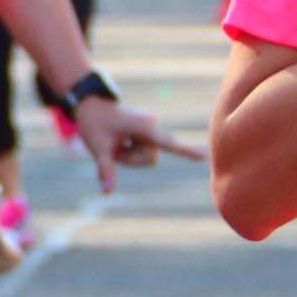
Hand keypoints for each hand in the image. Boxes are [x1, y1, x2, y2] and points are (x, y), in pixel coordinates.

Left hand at [66, 92, 201, 189]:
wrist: (91, 104)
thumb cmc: (94, 124)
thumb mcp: (98, 149)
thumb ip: (106, 170)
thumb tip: (107, 192)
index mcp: (144, 126)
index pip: (168, 144)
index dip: (186, 152)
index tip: (205, 156)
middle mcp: (153, 125)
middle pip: (150, 160)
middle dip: (130, 160)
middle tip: (112, 146)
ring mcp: (153, 127)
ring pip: (147, 158)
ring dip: (129, 156)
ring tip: (115, 141)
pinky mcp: (150, 131)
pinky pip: (145, 151)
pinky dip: (131, 151)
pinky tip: (121, 138)